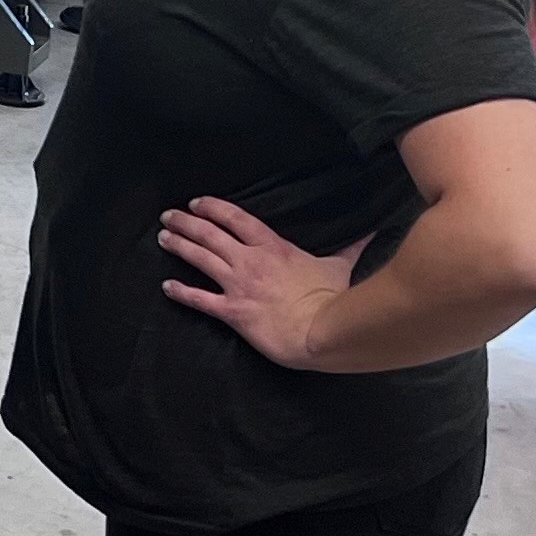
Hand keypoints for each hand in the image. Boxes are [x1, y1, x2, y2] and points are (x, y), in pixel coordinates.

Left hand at [158, 196, 367, 370]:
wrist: (321, 333)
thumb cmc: (330, 299)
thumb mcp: (339, 266)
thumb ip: (351, 246)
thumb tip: (372, 230)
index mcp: (273, 247)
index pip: (236, 218)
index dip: (213, 208)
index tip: (197, 203)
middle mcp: (250, 261)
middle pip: (210, 234)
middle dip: (186, 223)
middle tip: (168, 216)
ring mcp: (238, 285)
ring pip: (200, 259)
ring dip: (179, 246)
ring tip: (163, 238)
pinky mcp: (233, 311)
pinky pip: (200, 300)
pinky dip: (181, 292)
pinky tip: (167, 287)